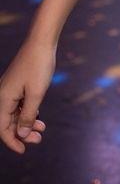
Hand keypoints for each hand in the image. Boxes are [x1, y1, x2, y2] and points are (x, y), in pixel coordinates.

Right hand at [0, 38, 54, 153]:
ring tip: (42, 128)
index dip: (12, 142)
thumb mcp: (36, 94)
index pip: (3, 128)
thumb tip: (21, 135)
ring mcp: (9, 89)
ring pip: (15, 113)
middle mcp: (3, 95)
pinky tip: (38, 115)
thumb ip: (28, 116)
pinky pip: (19, 104)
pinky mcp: (17, 84)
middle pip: (9, 122)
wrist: (42, 41)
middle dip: (22, 133)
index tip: (24, 150)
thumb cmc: (39, 66)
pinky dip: (28, 111)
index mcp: (3, 99)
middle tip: (39, 138)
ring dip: (27, 122)